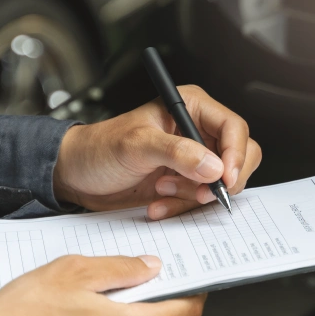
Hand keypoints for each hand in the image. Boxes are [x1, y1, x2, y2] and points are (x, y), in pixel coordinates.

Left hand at [54, 85, 261, 218]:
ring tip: (162, 191)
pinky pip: (200, 200)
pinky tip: (158, 204)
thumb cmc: (99, 148)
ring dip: (193, 196)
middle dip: (221, 180)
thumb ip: (176, 152)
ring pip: (220, 183)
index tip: (224, 178)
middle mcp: (196, 132)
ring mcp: (192, 160)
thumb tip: (213, 166)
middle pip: (238, 157)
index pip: (233, 127)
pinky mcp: (184, 184)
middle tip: (200, 193)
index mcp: (190, 107)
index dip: (235, 154)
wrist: (77, 175)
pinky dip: (183, 207)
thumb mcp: (136, 145)